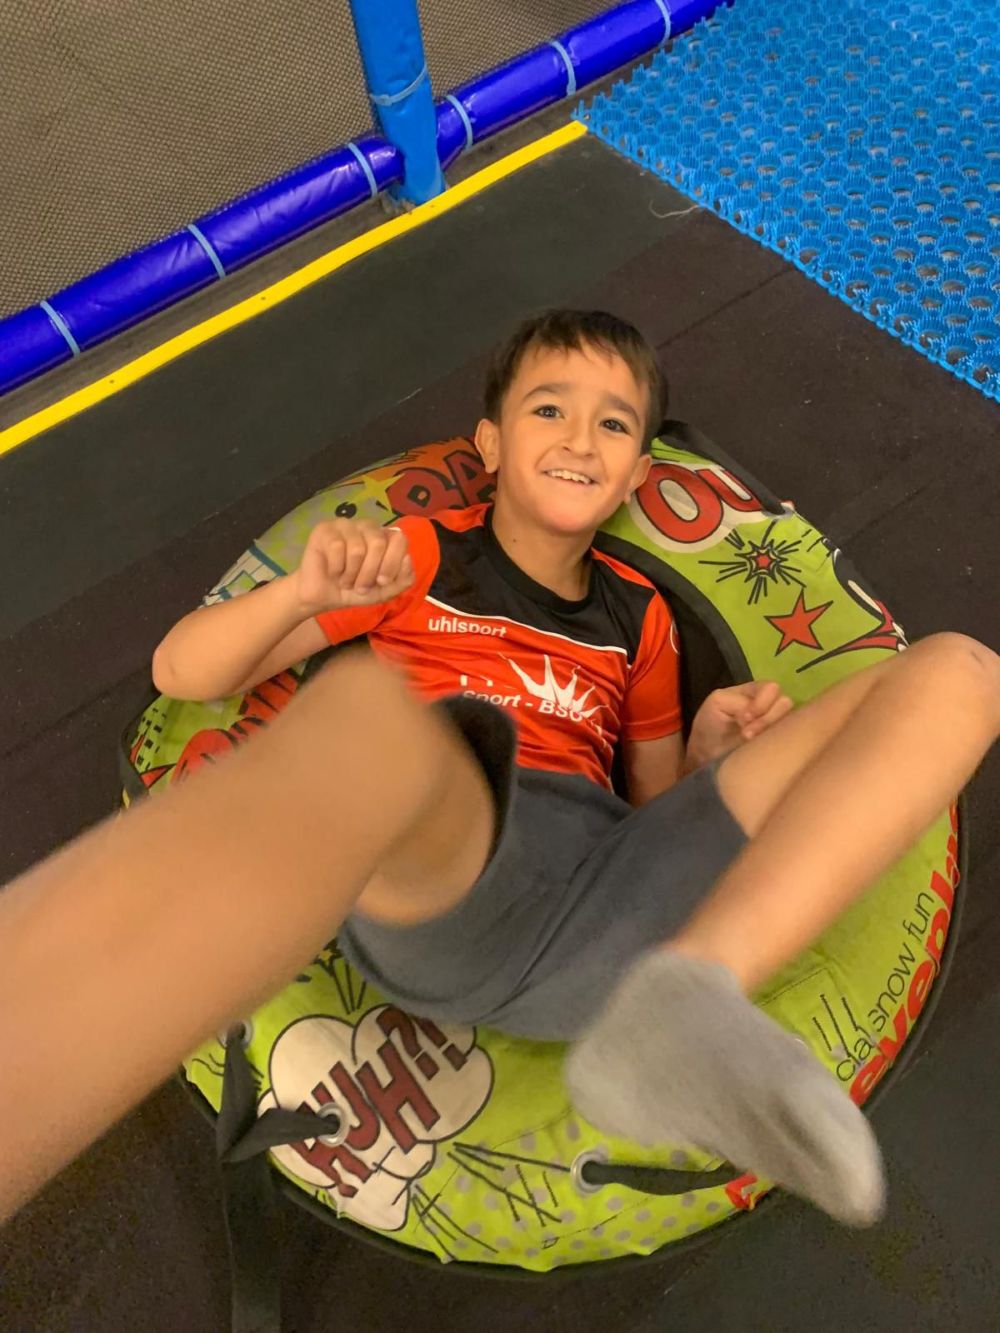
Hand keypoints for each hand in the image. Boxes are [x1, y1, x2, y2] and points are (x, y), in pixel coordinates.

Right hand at [295, 520, 414, 613]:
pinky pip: (336, 547)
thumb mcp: (384, 591)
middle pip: (378, 543)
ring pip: (357, 548)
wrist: (324, 597)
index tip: (381, 582)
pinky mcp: (325, 529)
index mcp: (385, 537)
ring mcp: (346, 525)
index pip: (399, 539)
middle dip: (369, 573)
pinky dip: (336, 569)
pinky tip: (332, 572)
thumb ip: (403, 580)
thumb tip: (407, 558)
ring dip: (351, 574)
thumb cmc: (355, 590)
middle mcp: (367, 527)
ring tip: (345, 581)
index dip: (392, 563)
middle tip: (360, 586)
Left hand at [687, 681, 792, 767]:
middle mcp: (771, 705)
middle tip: (747, 734)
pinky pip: (790, 738)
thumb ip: (740, 701)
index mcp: (755, 691)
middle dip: (766, 719)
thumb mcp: (718, 702)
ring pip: (791, 720)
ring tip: (750, 741)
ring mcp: (777, 723)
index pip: (771, 688)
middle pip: (784, 703)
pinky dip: (776, 742)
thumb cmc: (710, 725)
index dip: (761, 703)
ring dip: (770, 730)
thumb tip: (754, 717)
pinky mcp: (780, 742)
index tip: (744, 718)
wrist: (707, 755)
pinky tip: (759, 748)